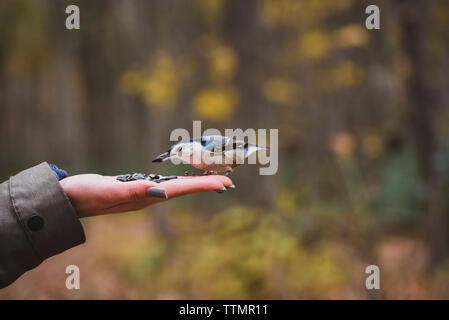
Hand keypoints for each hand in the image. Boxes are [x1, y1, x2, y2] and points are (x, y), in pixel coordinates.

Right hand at [60, 174, 232, 217]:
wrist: (67, 199)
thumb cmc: (85, 194)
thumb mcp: (108, 191)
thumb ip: (134, 191)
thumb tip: (162, 193)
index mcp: (145, 197)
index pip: (181, 190)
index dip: (203, 185)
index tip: (225, 183)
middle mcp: (148, 198)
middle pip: (184, 190)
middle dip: (206, 184)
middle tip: (229, 181)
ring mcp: (142, 194)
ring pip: (176, 188)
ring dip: (195, 183)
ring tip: (212, 180)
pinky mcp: (134, 188)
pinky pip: (163, 184)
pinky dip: (177, 181)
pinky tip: (181, 180)